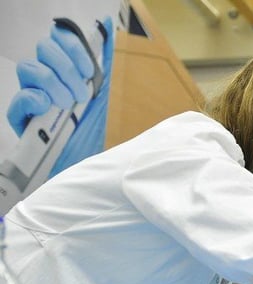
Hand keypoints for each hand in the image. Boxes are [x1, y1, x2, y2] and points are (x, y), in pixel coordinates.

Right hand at [6, 16, 113, 174]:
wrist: (82, 164)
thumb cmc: (90, 131)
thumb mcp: (100, 95)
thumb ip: (101, 63)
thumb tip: (106, 23)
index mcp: (62, 68)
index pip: (59, 38)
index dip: (74, 47)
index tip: (90, 71)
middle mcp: (43, 78)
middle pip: (44, 47)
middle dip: (67, 68)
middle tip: (82, 95)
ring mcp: (30, 95)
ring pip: (30, 67)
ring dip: (54, 83)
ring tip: (69, 104)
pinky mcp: (20, 117)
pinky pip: (20, 98)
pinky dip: (35, 98)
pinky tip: (48, 107)